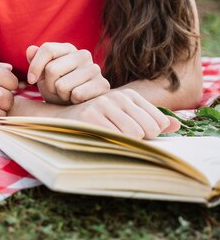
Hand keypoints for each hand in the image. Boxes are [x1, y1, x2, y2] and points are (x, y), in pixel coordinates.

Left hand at [26, 43, 109, 104]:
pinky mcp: (103, 84)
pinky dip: (73, 100)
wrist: (75, 108)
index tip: (31, 80)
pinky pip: (77, 94)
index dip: (35, 66)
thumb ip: (35, 60)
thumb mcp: (42, 75)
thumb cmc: (56, 88)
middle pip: (52, 69)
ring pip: (62, 85)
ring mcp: (94, 69)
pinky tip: (78, 100)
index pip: (47, 49)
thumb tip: (30, 50)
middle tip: (56, 89)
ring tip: (67, 94)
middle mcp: (83, 54)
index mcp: (68, 48)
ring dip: (60, 94)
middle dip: (48, 84)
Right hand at [58, 88, 180, 138]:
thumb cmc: (98, 121)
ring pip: (134, 134)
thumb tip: (176, 125)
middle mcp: (118, 96)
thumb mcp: (125, 117)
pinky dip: (112, 144)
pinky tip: (100, 138)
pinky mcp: (91, 115)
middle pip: (149, 129)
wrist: (63, 120)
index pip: (158, 122)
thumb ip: (150, 119)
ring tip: (109, 137)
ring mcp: (104, 104)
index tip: (134, 133)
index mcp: (129, 95)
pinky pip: (116, 138)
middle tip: (119, 136)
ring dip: (124, 143)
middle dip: (139, 140)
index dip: (150, 134)